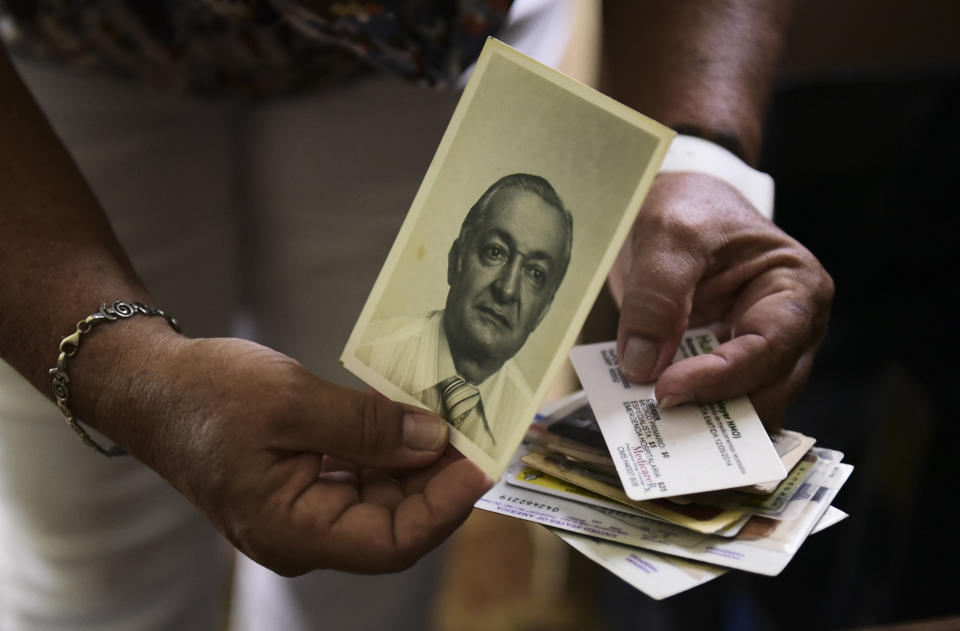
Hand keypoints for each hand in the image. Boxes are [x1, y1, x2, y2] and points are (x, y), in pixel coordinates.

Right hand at [83, 330, 491, 575]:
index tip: (481, 462)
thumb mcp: (293, 400)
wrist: (150, 385)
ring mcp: (300, 513)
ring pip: (380, 501)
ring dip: (416, 463)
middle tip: (477, 431)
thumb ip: (367, 425)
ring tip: (449, 419)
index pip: (391, 542)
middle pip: (392, 523)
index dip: (445, 506)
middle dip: (438, 480)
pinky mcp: (301, 488)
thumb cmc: (206, 393)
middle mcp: (300, 535)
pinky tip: (407, 419)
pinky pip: (358, 480)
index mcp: (291, 531)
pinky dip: (387, 452)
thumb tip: (435, 439)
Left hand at [608, 172, 833, 427]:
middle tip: (662, 427)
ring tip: (654, 433)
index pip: (769, 349)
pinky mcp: (724, 366)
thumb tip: (643, 366)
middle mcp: (790, 329)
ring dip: (700, 422)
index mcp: (797, 288)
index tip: (667, 390)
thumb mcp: (670, 234)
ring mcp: (759, 352)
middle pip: (765, 390)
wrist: (675, 204)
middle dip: (717, 414)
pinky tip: (649, 422)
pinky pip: (711, 401)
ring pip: (741, 407)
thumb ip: (659, 295)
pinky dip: (684, 413)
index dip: (722, 377)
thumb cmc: (689, 207)